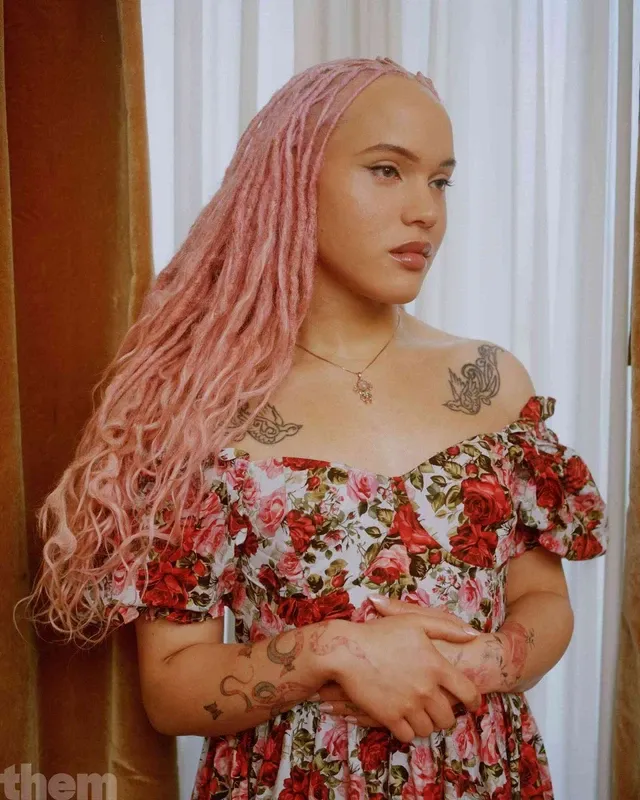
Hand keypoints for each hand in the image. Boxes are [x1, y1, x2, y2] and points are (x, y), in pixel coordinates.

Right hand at [324, 600, 481, 742]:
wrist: (347, 650)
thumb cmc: (380, 632)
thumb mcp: (415, 621)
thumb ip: (447, 627)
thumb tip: (473, 636)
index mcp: (437, 666)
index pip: (468, 693)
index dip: (473, 701)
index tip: (470, 704)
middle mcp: (426, 689)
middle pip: (448, 717)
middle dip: (445, 715)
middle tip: (437, 709)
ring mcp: (408, 705)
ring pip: (428, 729)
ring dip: (426, 723)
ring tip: (418, 714)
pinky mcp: (390, 718)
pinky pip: (408, 736)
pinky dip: (407, 731)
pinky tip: (402, 719)